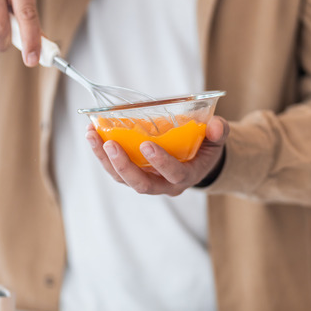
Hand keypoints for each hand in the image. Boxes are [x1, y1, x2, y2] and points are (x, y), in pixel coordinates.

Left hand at [86, 117, 229, 195]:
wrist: (197, 161)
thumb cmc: (206, 148)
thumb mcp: (217, 140)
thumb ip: (219, 132)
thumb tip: (216, 126)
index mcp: (187, 177)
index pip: (174, 174)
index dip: (161, 162)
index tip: (147, 145)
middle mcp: (164, 185)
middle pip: (141, 184)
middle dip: (123, 165)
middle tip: (110, 143)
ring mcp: (147, 181)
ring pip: (122, 178)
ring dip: (105, 159)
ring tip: (92, 135)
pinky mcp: (133, 175)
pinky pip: (115, 169)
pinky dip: (102, 153)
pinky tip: (92, 133)